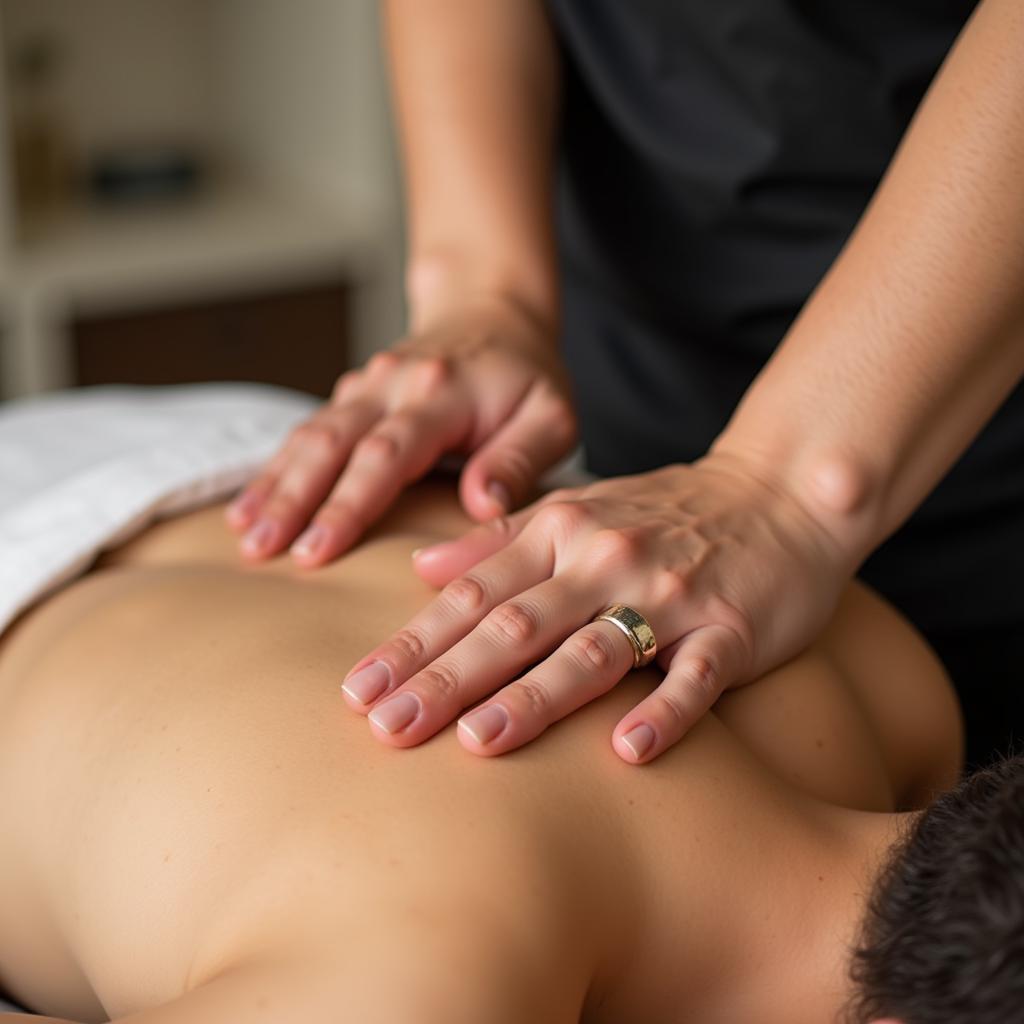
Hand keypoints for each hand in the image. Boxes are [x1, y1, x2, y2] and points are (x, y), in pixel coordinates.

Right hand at [225, 300, 575, 563]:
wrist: (494, 312)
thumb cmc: (526, 377)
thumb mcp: (550, 416)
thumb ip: (519, 459)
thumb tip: (482, 506)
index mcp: (441, 393)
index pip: (386, 453)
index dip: (348, 503)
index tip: (316, 551)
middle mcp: (394, 383)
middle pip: (331, 443)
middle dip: (293, 499)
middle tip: (261, 551)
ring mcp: (367, 386)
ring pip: (309, 436)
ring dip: (273, 485)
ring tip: (243, 536)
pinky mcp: (353, 396)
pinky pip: (307, 432)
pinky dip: (274, 469)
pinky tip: (247, 507)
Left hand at [340, 454, 853, 762]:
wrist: (778, 491)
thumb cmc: (665, 510)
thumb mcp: (575, 509)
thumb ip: (498, 540)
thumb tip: (419, 567)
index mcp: (560, 533)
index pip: (473, 594)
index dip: (414, 642)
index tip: (358, 689)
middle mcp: (604, 559)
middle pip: (515, 625)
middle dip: (446, 677)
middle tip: (386, 727)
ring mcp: (669, 594)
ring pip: (591, 648)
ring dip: (534, 696)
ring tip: (477, 740)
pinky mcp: (732, 628)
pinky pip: (696, 675)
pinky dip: (664, 710)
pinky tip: (626, 752)